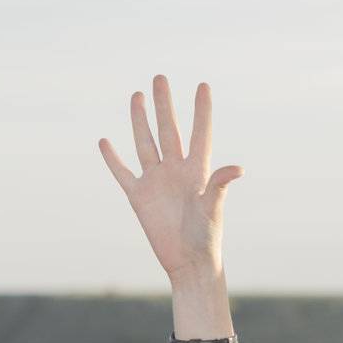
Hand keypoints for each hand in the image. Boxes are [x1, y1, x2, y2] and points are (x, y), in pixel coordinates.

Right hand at [98, 75, 242, 280]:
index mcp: (197, 171)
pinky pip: (123, 173)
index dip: (201, 110)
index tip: (203, 85)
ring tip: (137, 95)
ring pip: (145, 143)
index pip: (200, 133)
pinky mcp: (139, 197)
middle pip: (168, 130)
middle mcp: (176, 171)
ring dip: (140, 120)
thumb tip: (238, 168)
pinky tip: (105, 141)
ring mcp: (156, 182)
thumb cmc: (207, 238)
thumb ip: (220, 185)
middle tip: (159, 78)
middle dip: (164, 104)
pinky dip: (113, 158)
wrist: (188, 263)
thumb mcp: (213, 209)